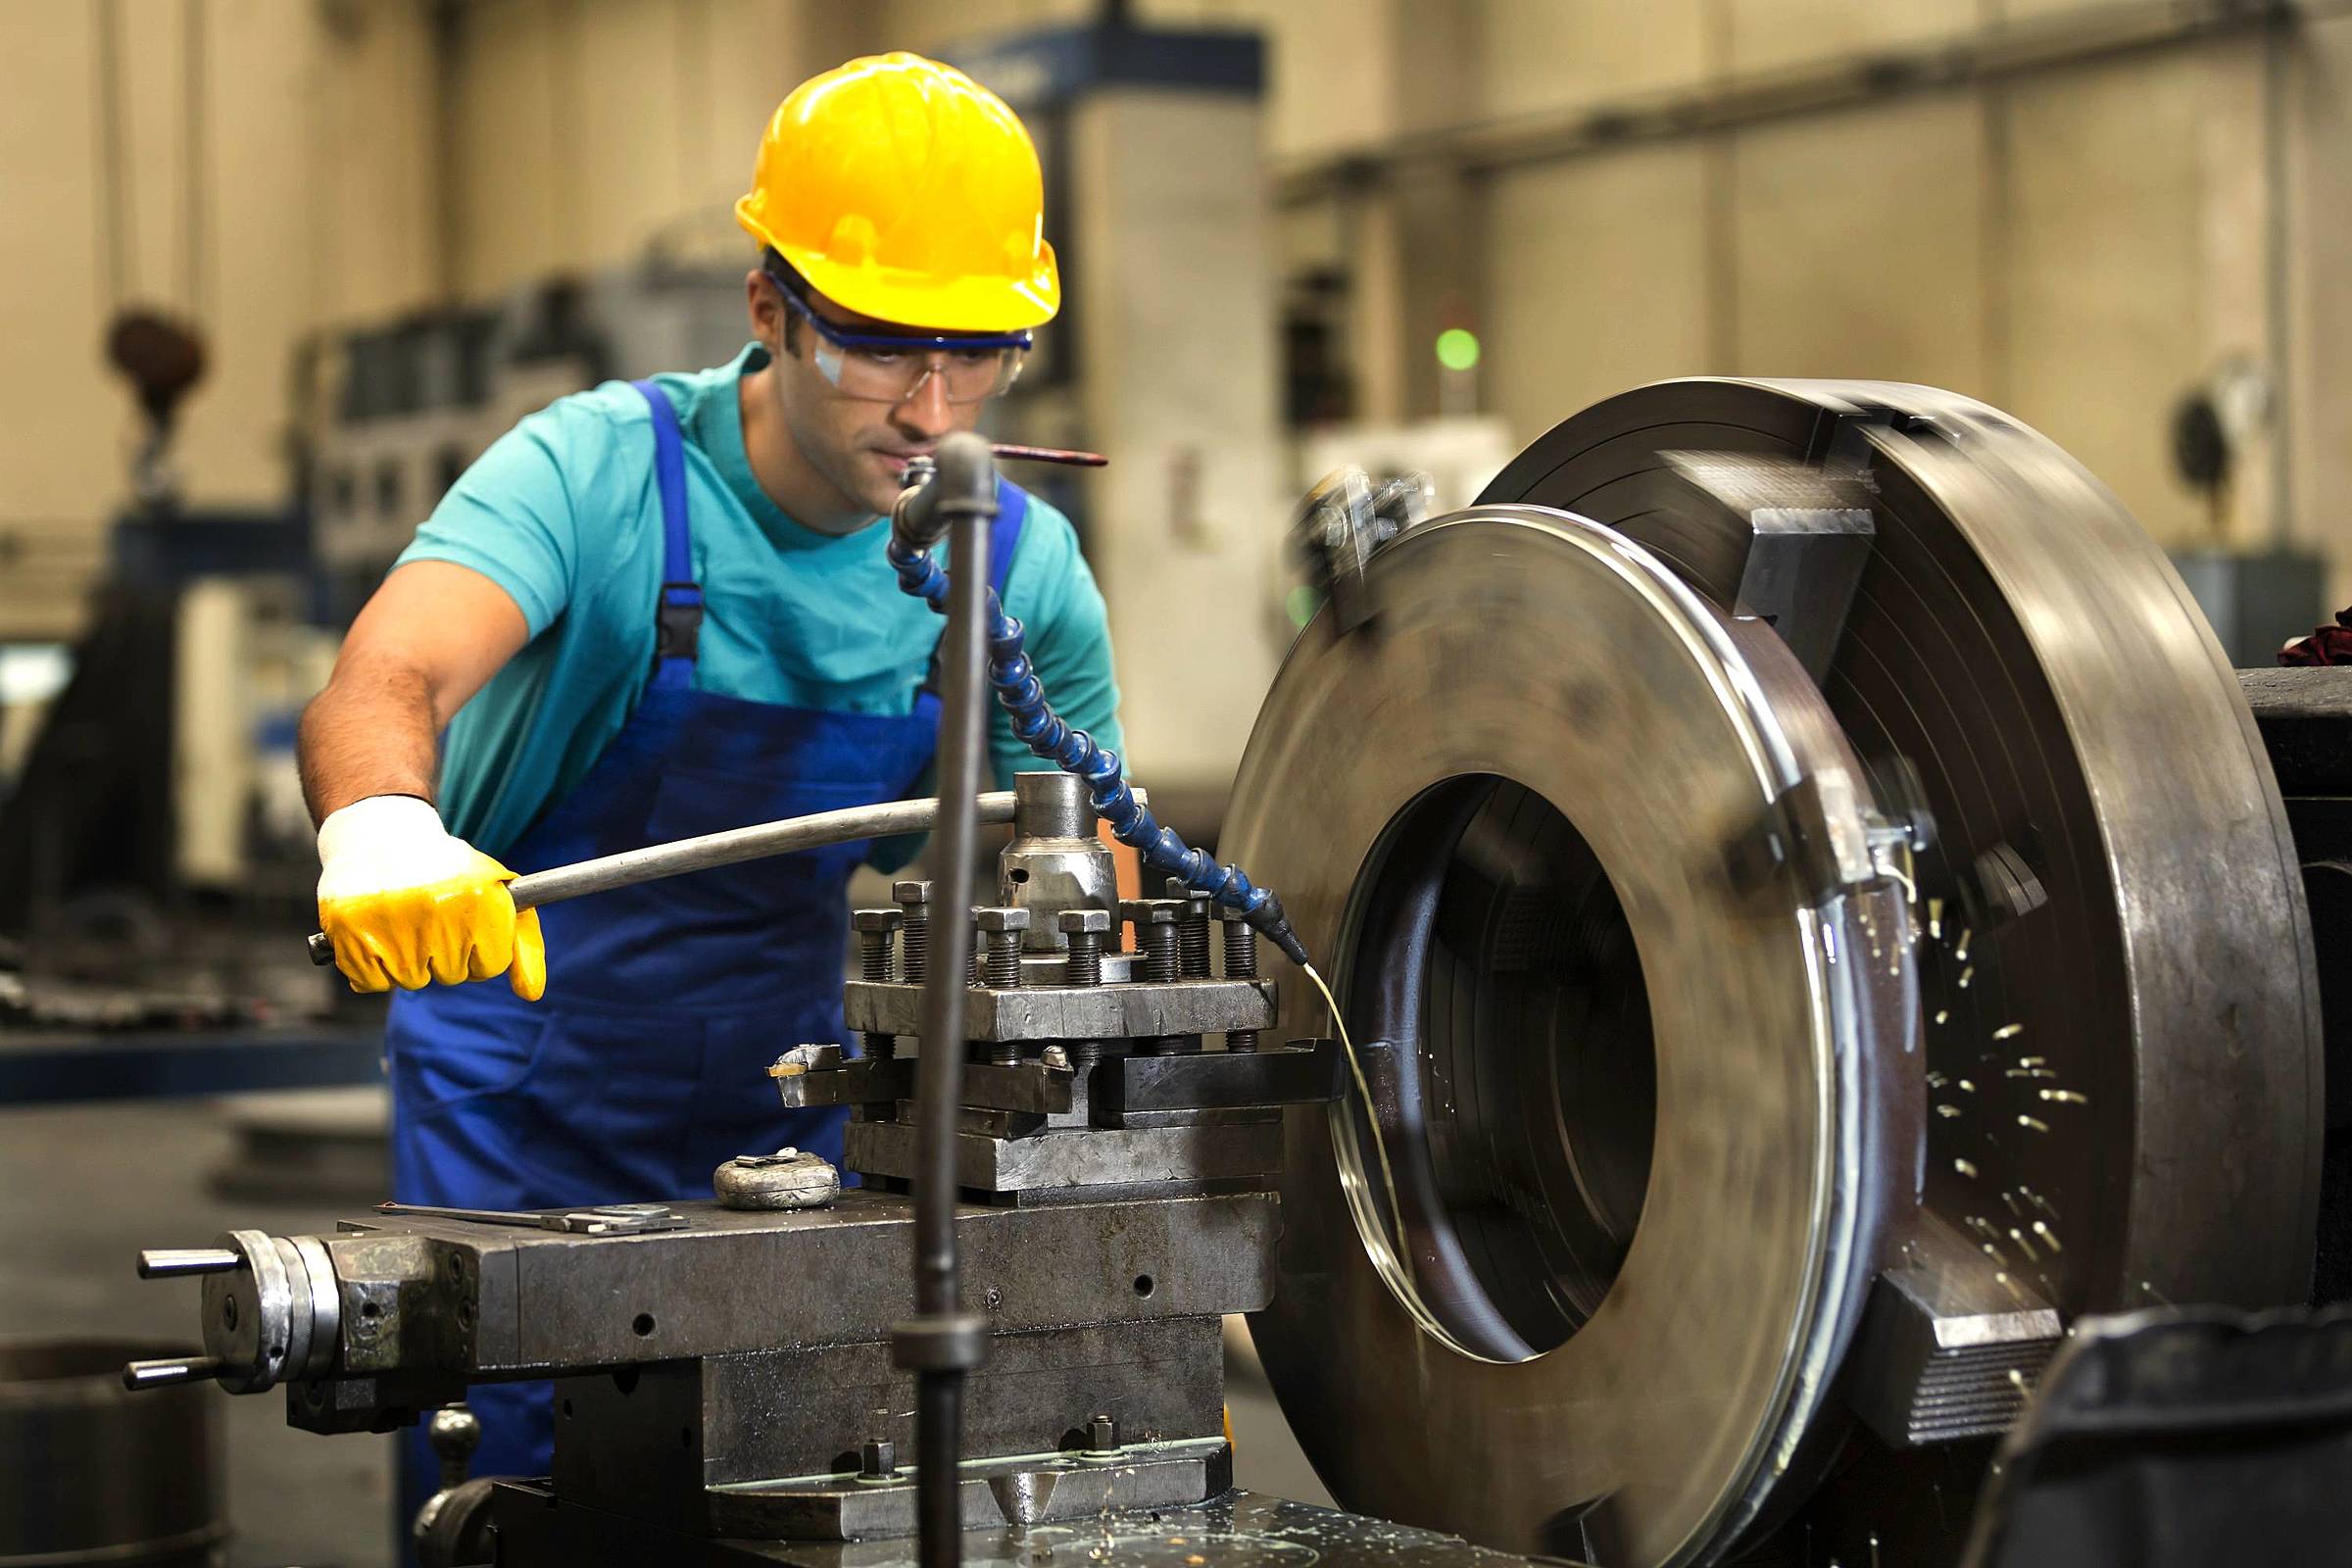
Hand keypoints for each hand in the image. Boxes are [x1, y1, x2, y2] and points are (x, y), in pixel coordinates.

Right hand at [315, 795, 545, 999]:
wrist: (382, 834)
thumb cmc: (448, 872)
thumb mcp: (497, 894)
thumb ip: (523, 946)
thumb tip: (532, 994)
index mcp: (480, 900)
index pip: (489, 967)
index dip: (477, 949)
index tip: (464, 923)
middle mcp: (438, 911)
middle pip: (450, 975)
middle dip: (442, 953)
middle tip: (428, 915)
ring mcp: (392, 922)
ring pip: (410, 980)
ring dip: (407, 959)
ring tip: (402, 918)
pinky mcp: (351, 930)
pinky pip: (371, 983)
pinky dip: (371, 966)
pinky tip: (376, 931)